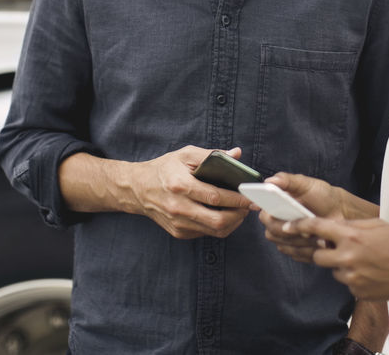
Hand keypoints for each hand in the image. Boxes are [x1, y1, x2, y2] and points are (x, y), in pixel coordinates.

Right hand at [127, 145, 251, 238]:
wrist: (137, 189)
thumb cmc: (164, 169)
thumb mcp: (185, 155)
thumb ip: (211, 154)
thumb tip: (236, 154)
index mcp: (180, 185)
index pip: (215, 197)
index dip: (237, 199)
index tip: (251, 196)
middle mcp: (178, 207)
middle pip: (218, 220)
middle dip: (239, 215)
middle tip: (248, 206)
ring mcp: (178, 223)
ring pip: (214, 231)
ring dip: (232, 223)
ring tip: (239, 211)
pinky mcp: (178, 232)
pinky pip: (205, 233)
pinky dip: (219, 226)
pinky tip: (224, 215)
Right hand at [259, 172, 377, 263]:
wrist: (340, 211)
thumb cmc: (322, 195)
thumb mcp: (306, 184)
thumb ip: (288, 180)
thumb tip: (269, 181)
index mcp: (275, 204)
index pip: (262, 213)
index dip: (267, 215)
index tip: (278, 213)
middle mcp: (277, 221)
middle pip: (272, 231)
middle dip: (289, 230)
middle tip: (305, 227)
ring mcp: (285, 236)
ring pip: (283, 244)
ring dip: (302, 240)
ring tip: (320, 236)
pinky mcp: (296, 249)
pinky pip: (295, 253)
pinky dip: (308, 249)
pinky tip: (321, 242)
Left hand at [286, 216, 388, 300]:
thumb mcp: (375, 225)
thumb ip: (350, 226)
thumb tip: (331, 226)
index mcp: (351, 236)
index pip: (316, 228)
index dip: (298, 226)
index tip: (287, 226)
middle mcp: (347, 257)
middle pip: (318, 256)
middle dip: (323, 252)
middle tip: (338, 249)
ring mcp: (352, 277)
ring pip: (334, 271)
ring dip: (341, 266)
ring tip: (365, 261)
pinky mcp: (357, 291)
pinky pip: (347, 283)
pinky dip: (354, 277)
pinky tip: (371, 273)